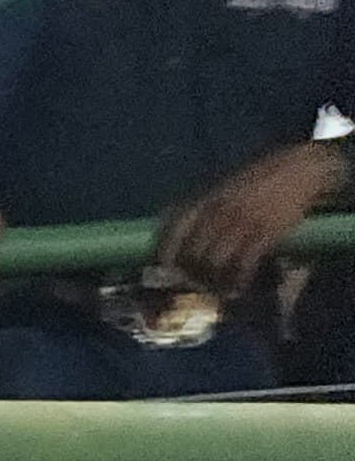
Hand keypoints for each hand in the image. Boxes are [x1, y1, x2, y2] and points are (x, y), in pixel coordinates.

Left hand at [156, 143, 346, 298]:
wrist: (300, 168)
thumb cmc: (260, 179)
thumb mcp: (223, 187)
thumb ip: (203, 208)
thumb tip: (175, 231)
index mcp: (206, 199)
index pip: (173, 230)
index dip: (164, 253)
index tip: (160, 270)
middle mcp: (218, 213)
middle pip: (191, 254)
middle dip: (188, 274)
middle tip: (193, 286)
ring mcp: (241, 223)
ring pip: (213, 264)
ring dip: (212, 282)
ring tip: (215, 291)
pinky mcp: (264, 233)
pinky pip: (243, 265)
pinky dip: (237, 281)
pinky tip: (237, 288)